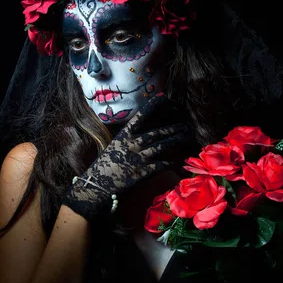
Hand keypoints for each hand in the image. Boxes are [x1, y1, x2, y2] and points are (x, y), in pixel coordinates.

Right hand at [63, 93, 189, 221]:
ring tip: (185, 137)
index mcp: (123, 135)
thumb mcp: (114, 147)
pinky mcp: (143, 172)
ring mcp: (139, 157)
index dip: (152, 106)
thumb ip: (128, 140)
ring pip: (162, 145)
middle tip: (184, 126)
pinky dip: (170, 162)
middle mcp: (133, 144)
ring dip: (175, 140)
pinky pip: (161, 164)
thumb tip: (142, 136)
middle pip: (157, 132)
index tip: (163, 98)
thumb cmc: (104, 165)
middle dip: (172, 128)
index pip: (140, 117)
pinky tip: (176, 161)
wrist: (97, 184)